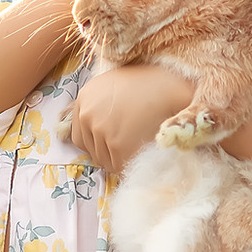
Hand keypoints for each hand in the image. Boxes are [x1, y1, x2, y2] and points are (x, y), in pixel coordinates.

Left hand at [68, 65, 193, 171]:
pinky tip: (141, 153)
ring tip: (138, 146)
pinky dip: (129, 165)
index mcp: (84, 98)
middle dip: (107, 152)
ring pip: (103, 160)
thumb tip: (98, 131)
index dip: (96, 143)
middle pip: (90, 150)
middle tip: (129, 146)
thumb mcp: (115, 86)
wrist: (172, 87)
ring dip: (119, 159)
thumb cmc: (151, 84)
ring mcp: (100, 129)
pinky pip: (118, 166)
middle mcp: (87, 113)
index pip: (79, 136)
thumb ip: (101, 106)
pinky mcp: (116, 144)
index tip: (111, 145)